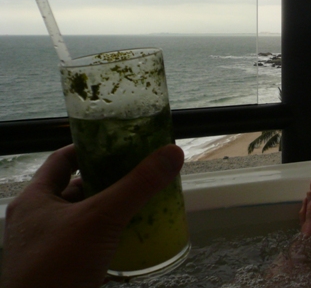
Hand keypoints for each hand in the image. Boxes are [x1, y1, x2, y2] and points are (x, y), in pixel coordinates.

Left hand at [0, 143, 184, 287]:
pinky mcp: (61, 270)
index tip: (119, 142)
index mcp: (34, 199)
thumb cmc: (58, 266)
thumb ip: (137, 185)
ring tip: (142, 200)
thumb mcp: (101, 218)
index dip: (90, 147)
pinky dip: (110, 236)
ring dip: (110, 209)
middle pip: (76, 188)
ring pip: (84, 217)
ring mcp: (48, 247)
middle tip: (139, 171)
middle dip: (108, 179)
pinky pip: (88, 243)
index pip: (62, 159)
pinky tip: (132, 235)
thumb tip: (173, 152)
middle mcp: (37, 220)